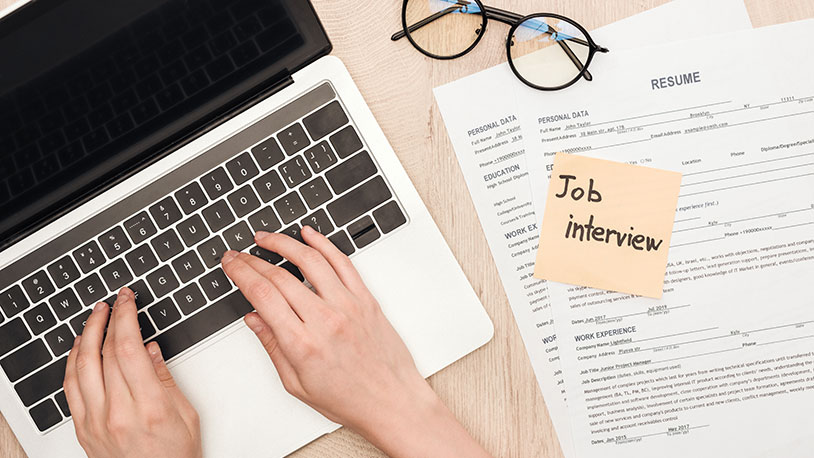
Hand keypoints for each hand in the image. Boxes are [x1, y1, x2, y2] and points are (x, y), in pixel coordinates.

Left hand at [63, 288, 201, 457]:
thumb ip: (166, 379)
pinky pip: (70, 389)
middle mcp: (118, 414)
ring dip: (87, 335)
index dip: (126, 317)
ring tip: (95, 316)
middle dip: (110, 319)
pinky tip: (79, 348)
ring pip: (82, 367)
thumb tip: (151, 350)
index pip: (130, 348)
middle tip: (116, 300)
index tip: (128, 300)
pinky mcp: (84, 430)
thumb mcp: (186, 415)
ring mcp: (96, 423)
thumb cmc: (176, 457)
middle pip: (106, 353)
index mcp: (150, 407)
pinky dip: (72, 362)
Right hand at [222, 226, 489, 457]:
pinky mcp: (366, 299)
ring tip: (266, 237)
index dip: (241, 273)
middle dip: (252, 259)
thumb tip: (254, 319)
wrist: (393, 402)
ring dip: (284, 242)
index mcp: (302, 344)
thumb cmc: (350, 399)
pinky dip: (324, 244)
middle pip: (280, 276)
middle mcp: (325, 320)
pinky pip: (343, 262)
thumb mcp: (297, 384)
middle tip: (239, 254)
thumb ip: (273, 347)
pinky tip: (309, 235)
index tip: (230, 264)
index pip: (262, 295)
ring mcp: (348, 306)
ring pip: (311, 260)